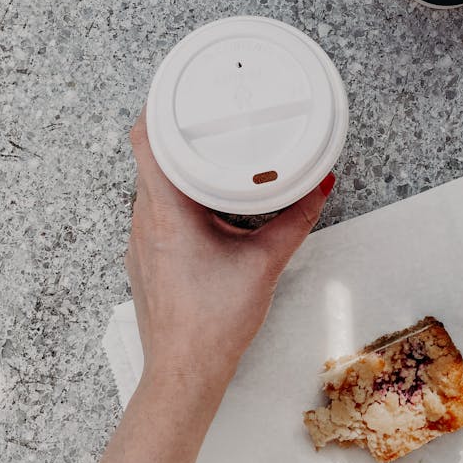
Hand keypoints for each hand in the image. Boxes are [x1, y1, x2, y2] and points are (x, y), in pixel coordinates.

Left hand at [125, 109, 334, 436]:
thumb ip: (297, 219)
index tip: (179, 91)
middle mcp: (145, 221)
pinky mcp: (145, 261)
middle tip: (208, 120)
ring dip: (177, 170)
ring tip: (210, 158)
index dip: (157, 107)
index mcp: (167, 211)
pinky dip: (176, 200)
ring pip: (152, 188)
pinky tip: (203, 207)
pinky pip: (155, 214)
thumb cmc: (215, 322)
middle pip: (149, 159)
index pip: (144, 139)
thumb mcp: (265, 262)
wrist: (184, 371)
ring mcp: (140, 242)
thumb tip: (322, 186)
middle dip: (177, 136)